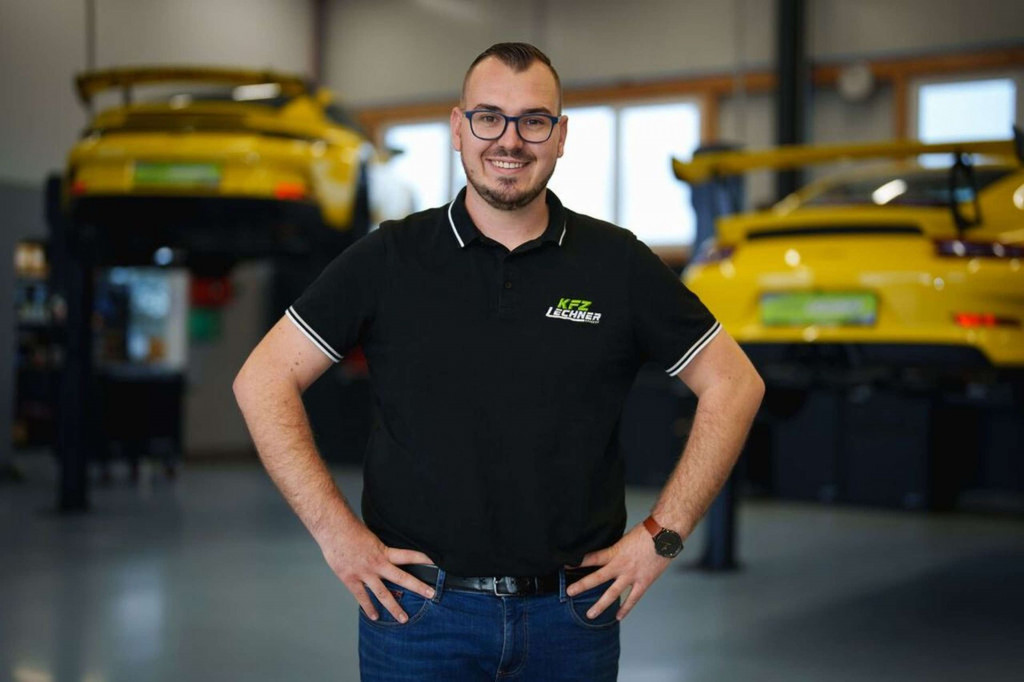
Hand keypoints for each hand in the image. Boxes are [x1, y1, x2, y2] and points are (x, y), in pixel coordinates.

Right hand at [318, 522, 434, 622]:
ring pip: (383, 594)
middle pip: (402, 578)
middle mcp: (377, 564)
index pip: (409, 555)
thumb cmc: (350, 529)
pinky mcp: (351, 579)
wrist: (333, 529)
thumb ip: (379, 548)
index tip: (436, 564)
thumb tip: (387, 554)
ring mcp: (364, 573)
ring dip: (394, 607)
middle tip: (431, 595)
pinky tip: (375, 617)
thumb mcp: (371, 537)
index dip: (423, 558)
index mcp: (384, 551)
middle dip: (418, 587)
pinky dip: (368, 608)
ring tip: (404, 619)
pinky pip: (362, 597)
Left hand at [565, 524, 671, 620]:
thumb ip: (616, 549)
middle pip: (597, 578)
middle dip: (582, 585)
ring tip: (589, 614)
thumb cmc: (646, 532)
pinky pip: (633, 598)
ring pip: (612, 593)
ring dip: (600, 605)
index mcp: (614, 552)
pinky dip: (626, 608)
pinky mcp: (643, 582)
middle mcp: (620, 566)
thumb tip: (608, 554)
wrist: (665, 535)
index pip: (591, 558)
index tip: (565, 565)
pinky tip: (618, 616)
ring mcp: (631, 576)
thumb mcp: (625, 538)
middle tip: (569, 592)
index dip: (577, 562)